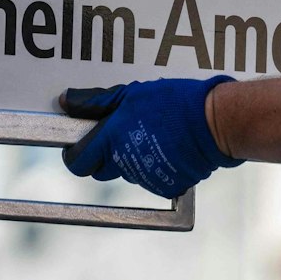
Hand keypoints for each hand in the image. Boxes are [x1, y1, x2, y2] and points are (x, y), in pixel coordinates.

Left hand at [60, 77, 239, 199]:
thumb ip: (96, 101)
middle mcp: (124, 162)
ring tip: (154, 135)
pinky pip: (150, 179)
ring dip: (132, 158)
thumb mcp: (132, 93)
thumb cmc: (175, 103)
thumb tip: (67, 102)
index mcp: (111, 139)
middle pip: (100, 169)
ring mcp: (144, 177)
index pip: (77, 161)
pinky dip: (155, 167)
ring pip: (127, 172)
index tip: (81, 144)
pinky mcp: (164, 186)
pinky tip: (168, 148)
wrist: (213, 123)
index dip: (76, 153)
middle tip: (121, 135)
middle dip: (104, 156)